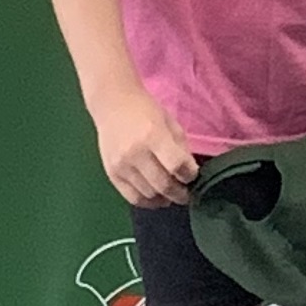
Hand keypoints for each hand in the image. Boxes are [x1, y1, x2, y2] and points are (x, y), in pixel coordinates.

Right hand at [96, 87, 197, 205]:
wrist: (112, 103)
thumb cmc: (145, 110)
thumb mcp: (170, 123)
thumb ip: (181, 149)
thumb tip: (190, 173)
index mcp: (152, 136)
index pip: (176, 165)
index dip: (189, 174)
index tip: (193, 175)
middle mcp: (135, 153)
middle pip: (163, 185)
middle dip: (180, 193)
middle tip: (187, 194)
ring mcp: (121, 166)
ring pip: (149, 195)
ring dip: (164, 199)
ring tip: (172, 194)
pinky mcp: (112, 174)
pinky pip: (132, 198)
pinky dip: (147, 202)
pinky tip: (156, 198)